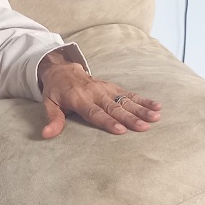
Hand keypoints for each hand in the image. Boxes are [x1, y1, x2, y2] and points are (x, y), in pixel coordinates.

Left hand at [38, 51, 161, 138]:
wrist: (63, 70)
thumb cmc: (56, 91)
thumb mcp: (49, 104)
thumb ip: (53, 119)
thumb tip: (47, 134)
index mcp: (79, 99)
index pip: (95, 113)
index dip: (108, 121)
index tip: (120, 129)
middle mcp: (95, 93)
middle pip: (114, 108)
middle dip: (130, 118)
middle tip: (144, 127)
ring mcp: (106, 89)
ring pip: (126, 100)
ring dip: (141, 109)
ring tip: (156, 117)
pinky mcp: (113, 87)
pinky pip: (130, 94)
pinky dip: (144, 100)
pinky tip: (157, 106)